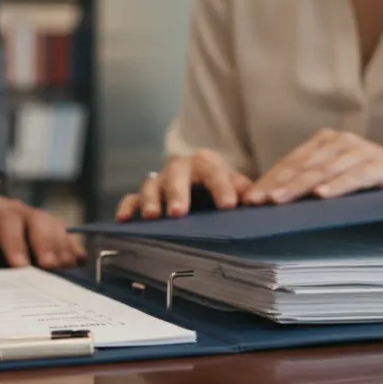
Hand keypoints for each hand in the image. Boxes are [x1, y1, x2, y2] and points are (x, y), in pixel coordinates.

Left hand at [0, 191, 84, 268]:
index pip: (5, 219)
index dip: (15, 241)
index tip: (19, 264)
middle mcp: (15, 210)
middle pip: (36, 219)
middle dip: (45, 242)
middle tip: (49, 265)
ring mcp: (31, 219)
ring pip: (52, 225)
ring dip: (61, 245)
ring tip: (65, 266)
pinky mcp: (42, 230)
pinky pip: (61, 235)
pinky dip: (70, 247)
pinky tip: (77, 262)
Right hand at [115, 148, 252, 220]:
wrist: (201, 182)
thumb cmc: (219, 187)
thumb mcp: (235, 186)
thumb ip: (244, 191)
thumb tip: (257, 202)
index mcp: (206, 163)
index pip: (213, 171)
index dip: (221, 188)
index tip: (228, 205)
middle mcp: (180, 169)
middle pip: (176, 176)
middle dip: (177, 193)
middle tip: (178, 212)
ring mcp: (160, 182)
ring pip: (151, 185)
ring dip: (151, 200)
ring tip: (152, 216)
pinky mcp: (144, 195)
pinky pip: (132, 199)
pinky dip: (127, 207)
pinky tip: (124, 220)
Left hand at [243, 129, 382, 204]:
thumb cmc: (377, 184)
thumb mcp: (340, 182)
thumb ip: (313, 186)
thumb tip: (275, 205)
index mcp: (326, 143)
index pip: (291, 163)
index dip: (268, 180)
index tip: (248, 200)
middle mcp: (340, 141)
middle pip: (302, 166)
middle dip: (275, 184)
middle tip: (255, 202)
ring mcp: (360, 150)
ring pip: (323, 170)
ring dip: (299, 186)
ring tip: (278, 200)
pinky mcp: (381, 163)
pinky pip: (355, 175)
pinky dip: (337, 186)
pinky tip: (321, 196)